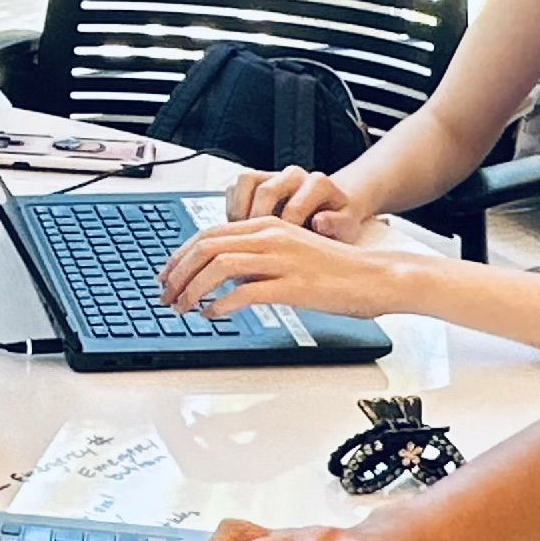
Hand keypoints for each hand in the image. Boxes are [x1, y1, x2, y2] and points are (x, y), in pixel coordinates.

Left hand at [160, 213, 417, 320]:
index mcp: (267, 225)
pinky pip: (245, 292)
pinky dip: (221, 304)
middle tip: (164, 295)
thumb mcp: (288, 253)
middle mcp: (270, 236)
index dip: (180, 256)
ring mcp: (281, 259)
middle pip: (206, 247)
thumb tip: (221, 278)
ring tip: (182, 308)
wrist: (375, 276)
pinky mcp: (293, 285)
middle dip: (177, 273)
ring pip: (219, 266)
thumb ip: (255, 258)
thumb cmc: (335, 270)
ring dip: (192, 288)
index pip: (208, 234)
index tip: (166, 276)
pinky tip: (212, 314)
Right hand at [229, 164, 364, 233]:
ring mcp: (271, 175)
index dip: (284, 232)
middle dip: (259, 222)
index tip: (282, 250)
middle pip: (266, 190)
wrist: (327, 215)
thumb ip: (337, 225)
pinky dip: (232, 211)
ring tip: (245, 237)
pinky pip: (233, 189)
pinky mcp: (253, 182)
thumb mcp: (345, 229)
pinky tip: (239, 232)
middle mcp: (293, 174)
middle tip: (258, 246)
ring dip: (240, 212)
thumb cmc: (334, 224)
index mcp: (318, 183)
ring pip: (245, 182)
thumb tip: (319, 222)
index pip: (295, 204)